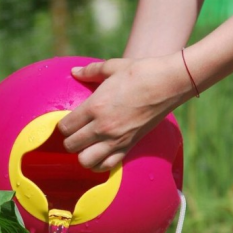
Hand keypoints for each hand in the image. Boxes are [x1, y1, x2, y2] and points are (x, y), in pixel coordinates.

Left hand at [57, 54, 190, 170]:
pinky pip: (107, 166)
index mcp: (94, 106)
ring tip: (85, 147)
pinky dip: (99, 164)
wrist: (170, 83)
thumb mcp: (112, 67)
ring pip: (85, 161)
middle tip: (74, 134)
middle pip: (71, 146)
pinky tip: (99, 155)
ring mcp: (116, 139)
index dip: (62, 126)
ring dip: (81, 155)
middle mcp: (102, 126)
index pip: (65, 127)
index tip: (67, 122)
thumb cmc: (140, 72)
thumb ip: (90, 71)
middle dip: (68, 141)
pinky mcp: (129, 146)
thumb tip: (74, 72)